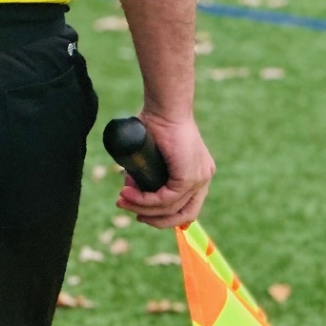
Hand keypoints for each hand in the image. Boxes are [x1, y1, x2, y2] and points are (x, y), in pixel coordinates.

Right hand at [116, 114, 213, 229]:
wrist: (165, 106)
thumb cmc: (156, 122)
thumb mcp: (153, 152)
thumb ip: (148, 170)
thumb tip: (133, 187)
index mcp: (198, 172)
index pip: (187, 208)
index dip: (163, 217)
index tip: (140, 213)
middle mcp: (203, 177)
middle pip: (183, 215)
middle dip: (154, 219)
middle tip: (130, 210)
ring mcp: (199, 178)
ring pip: (170, 209)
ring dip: (142, 208)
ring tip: (122, 199)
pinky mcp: (189, 176)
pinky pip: (166, 199)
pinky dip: (145, 201)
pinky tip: (129, 194)